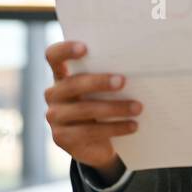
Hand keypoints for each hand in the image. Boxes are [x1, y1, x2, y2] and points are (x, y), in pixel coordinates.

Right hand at [44, 40, 138, 180]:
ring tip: (137, 108)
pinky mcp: (61, 138)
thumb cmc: (103, 104)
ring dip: (114, 108)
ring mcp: (54, 117)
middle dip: (99, 82)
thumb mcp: (103, 89)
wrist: (96, 143)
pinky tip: (132, 126)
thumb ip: (108, 75)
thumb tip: (135, 67)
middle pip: (73, 84)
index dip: (66, 50)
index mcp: (62, 75)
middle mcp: (53, 94)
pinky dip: (115, 128)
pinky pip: (89, 132)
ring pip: (84, 110)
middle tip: (123, 81)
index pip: (54, 56)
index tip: (85, 48)